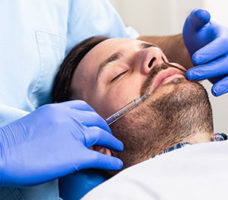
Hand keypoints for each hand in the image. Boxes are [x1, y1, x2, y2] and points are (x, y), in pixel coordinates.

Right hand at [0, 100, 122, 186]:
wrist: (0, 155)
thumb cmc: (11, 143)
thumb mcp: (35, 123)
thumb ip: (53, 123)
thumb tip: (62, 133)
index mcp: (57, 109)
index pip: (83, 107)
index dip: (93, 115)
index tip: (97, 121)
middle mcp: (68, 119)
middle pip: (96, 120)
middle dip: (106, 127)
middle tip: (109, 135)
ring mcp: (74, 136)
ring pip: (102, 135)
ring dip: (113, 141)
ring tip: (118, 147)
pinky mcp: (76, 155)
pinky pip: (100, 157)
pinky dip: (111, 161)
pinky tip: (117, 163)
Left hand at [183, 9, 227, 109]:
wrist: (199, 48)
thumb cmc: (197, 36)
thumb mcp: (193, 25)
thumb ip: (197, 18)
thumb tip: (203, 15)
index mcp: (224, 37)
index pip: (221, 44)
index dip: (210, 52)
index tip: (195, 58)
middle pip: (226, 63)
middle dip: (208, 70)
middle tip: (190, 75)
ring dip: (226, 85)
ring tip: (213, 91)